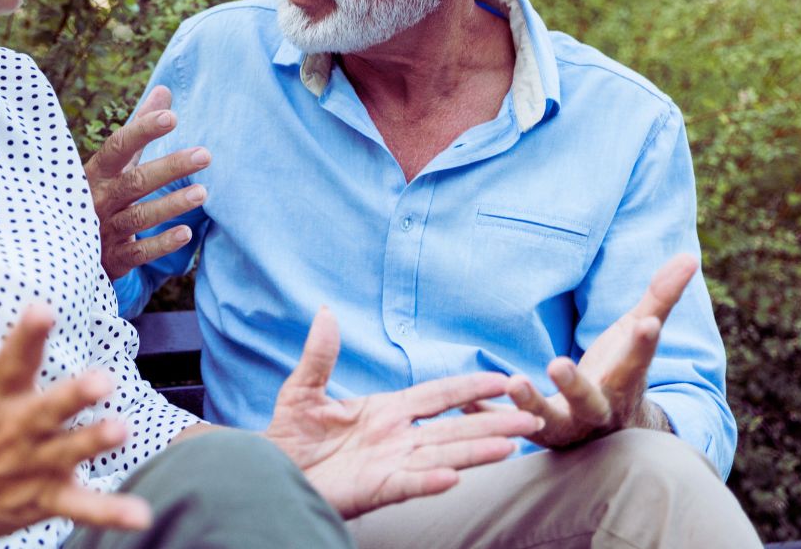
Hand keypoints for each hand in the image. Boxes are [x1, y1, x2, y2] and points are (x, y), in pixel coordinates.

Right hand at [0, 261, 151, 547]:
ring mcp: (30, 465)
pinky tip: (142, 516)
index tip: (43, 308)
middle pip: (48, 407)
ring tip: (122, 430)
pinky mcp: (41, 499)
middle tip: (102, 379)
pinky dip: (111, 513)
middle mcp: (14, 425)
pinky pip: (81, 507)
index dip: (28, 333)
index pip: (12, 355)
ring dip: (94, 443)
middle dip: (74, 394)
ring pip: (69, 452)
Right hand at [85, 86, 211, 280]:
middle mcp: (98, 199)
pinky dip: (161, 243)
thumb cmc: (99, 194)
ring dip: (170, 204)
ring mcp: (103, 230)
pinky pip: (138, 252)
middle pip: (135, 181)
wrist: (64, 249)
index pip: (118, 147)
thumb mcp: (115, 163)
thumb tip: (165, 89)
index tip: (171, 117)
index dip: (142, 131)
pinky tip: (186, 233)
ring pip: (138, 216)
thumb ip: (139, 129)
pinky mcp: (112, 260)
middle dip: (170, 167)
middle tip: (205, 154)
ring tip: (202, 193)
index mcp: (97, 172)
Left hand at [263, 307, 543, 519]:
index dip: (468, 388)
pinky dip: (430, 481)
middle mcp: (396, 439)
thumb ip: (320, 355)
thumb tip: (325, 311)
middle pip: (453, 429)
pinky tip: (454, 476)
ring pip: (442, 456)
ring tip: (511, 446)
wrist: (267, 474)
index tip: (503, 378)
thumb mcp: (302, 389)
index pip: (437, 396)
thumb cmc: (289, 437)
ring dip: (476, 452)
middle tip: (532, 419)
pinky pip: (408, 485)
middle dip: (493, 424)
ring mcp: (389, 465)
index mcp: (386, 412)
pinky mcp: (374, 490)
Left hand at [496, 253, 697, 448]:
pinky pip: (508, 428)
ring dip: (529, 404)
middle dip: (576, 385)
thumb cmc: (622, 373)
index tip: (647, 323)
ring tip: (511, 382)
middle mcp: (598, 410)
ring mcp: (567, 427)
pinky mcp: (536, 433)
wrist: (612, 437)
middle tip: (558, 363)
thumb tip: (690, 255)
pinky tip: (466, 399)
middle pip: (589, 401)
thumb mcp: (639, 334)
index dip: (643, 343)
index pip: (637, 361)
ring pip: (549, 422)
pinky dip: (487, 415)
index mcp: (625, 382)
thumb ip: (660, 297)